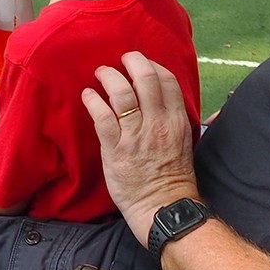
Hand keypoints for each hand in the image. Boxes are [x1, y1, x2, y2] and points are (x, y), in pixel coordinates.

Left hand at [80, 52, 200, 246]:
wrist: (164, 209)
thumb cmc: (172, 178)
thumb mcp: (182, 142)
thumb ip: (171, 119)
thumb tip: (160, 101)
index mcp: (177, 120)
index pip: (167, 80)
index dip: (152, 65)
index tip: (140, 64)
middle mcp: (158, 123)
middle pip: (145, 78)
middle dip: (131, 61)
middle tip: (120, 60)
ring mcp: (136, 135)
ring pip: (122, 93)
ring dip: (108, 76)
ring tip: (100, 73)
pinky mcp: (116, 149)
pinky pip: (102, 116)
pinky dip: (93, 100)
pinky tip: (87, 95)